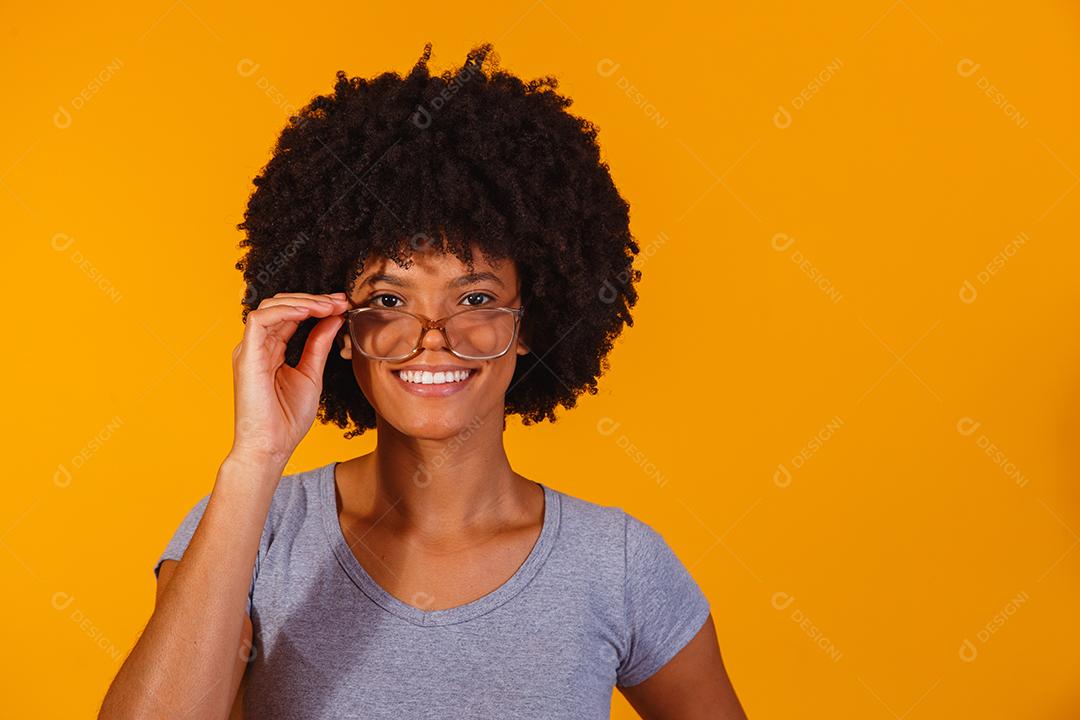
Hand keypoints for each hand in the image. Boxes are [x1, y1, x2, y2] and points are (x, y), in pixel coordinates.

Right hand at [228, 291, 349, 472]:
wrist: (271, 447)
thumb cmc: (287, 419)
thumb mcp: (312, 374)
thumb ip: (319, 345)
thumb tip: (333, 319)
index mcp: (272, 350)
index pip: (292, 316)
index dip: (317, 306)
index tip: (343, 305)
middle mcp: (258, 346)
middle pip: (281, 306)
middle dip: (313, 300)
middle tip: (340, 301)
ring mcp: (249, 349)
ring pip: (271, 306)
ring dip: (303, 301)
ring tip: (330, 305)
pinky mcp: (246, 355)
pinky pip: (260, 320)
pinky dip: (286, 310)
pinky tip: (309, 311)